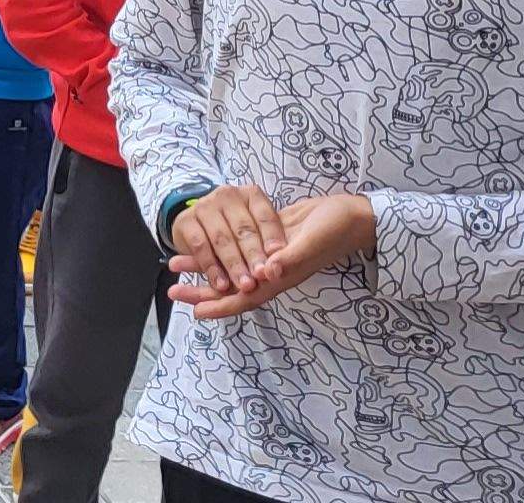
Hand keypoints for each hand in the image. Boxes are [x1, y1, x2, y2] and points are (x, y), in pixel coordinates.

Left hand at [171, 190, 374, 318]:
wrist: (351, 214)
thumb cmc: (336, 229)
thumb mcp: (312, 241)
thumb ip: (290, 258)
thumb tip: (266, 274)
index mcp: (282, 277)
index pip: (246, 298)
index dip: (222, 306)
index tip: (196, 311)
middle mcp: (273, 272)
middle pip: (232, 287)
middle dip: (203, 290)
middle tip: (172, 290)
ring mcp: (270, 257)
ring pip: (232, 269)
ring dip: (206, 268)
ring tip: (175, 265)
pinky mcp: (268, 241)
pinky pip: (238, 251)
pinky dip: (219, 251)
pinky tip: (202, 245)